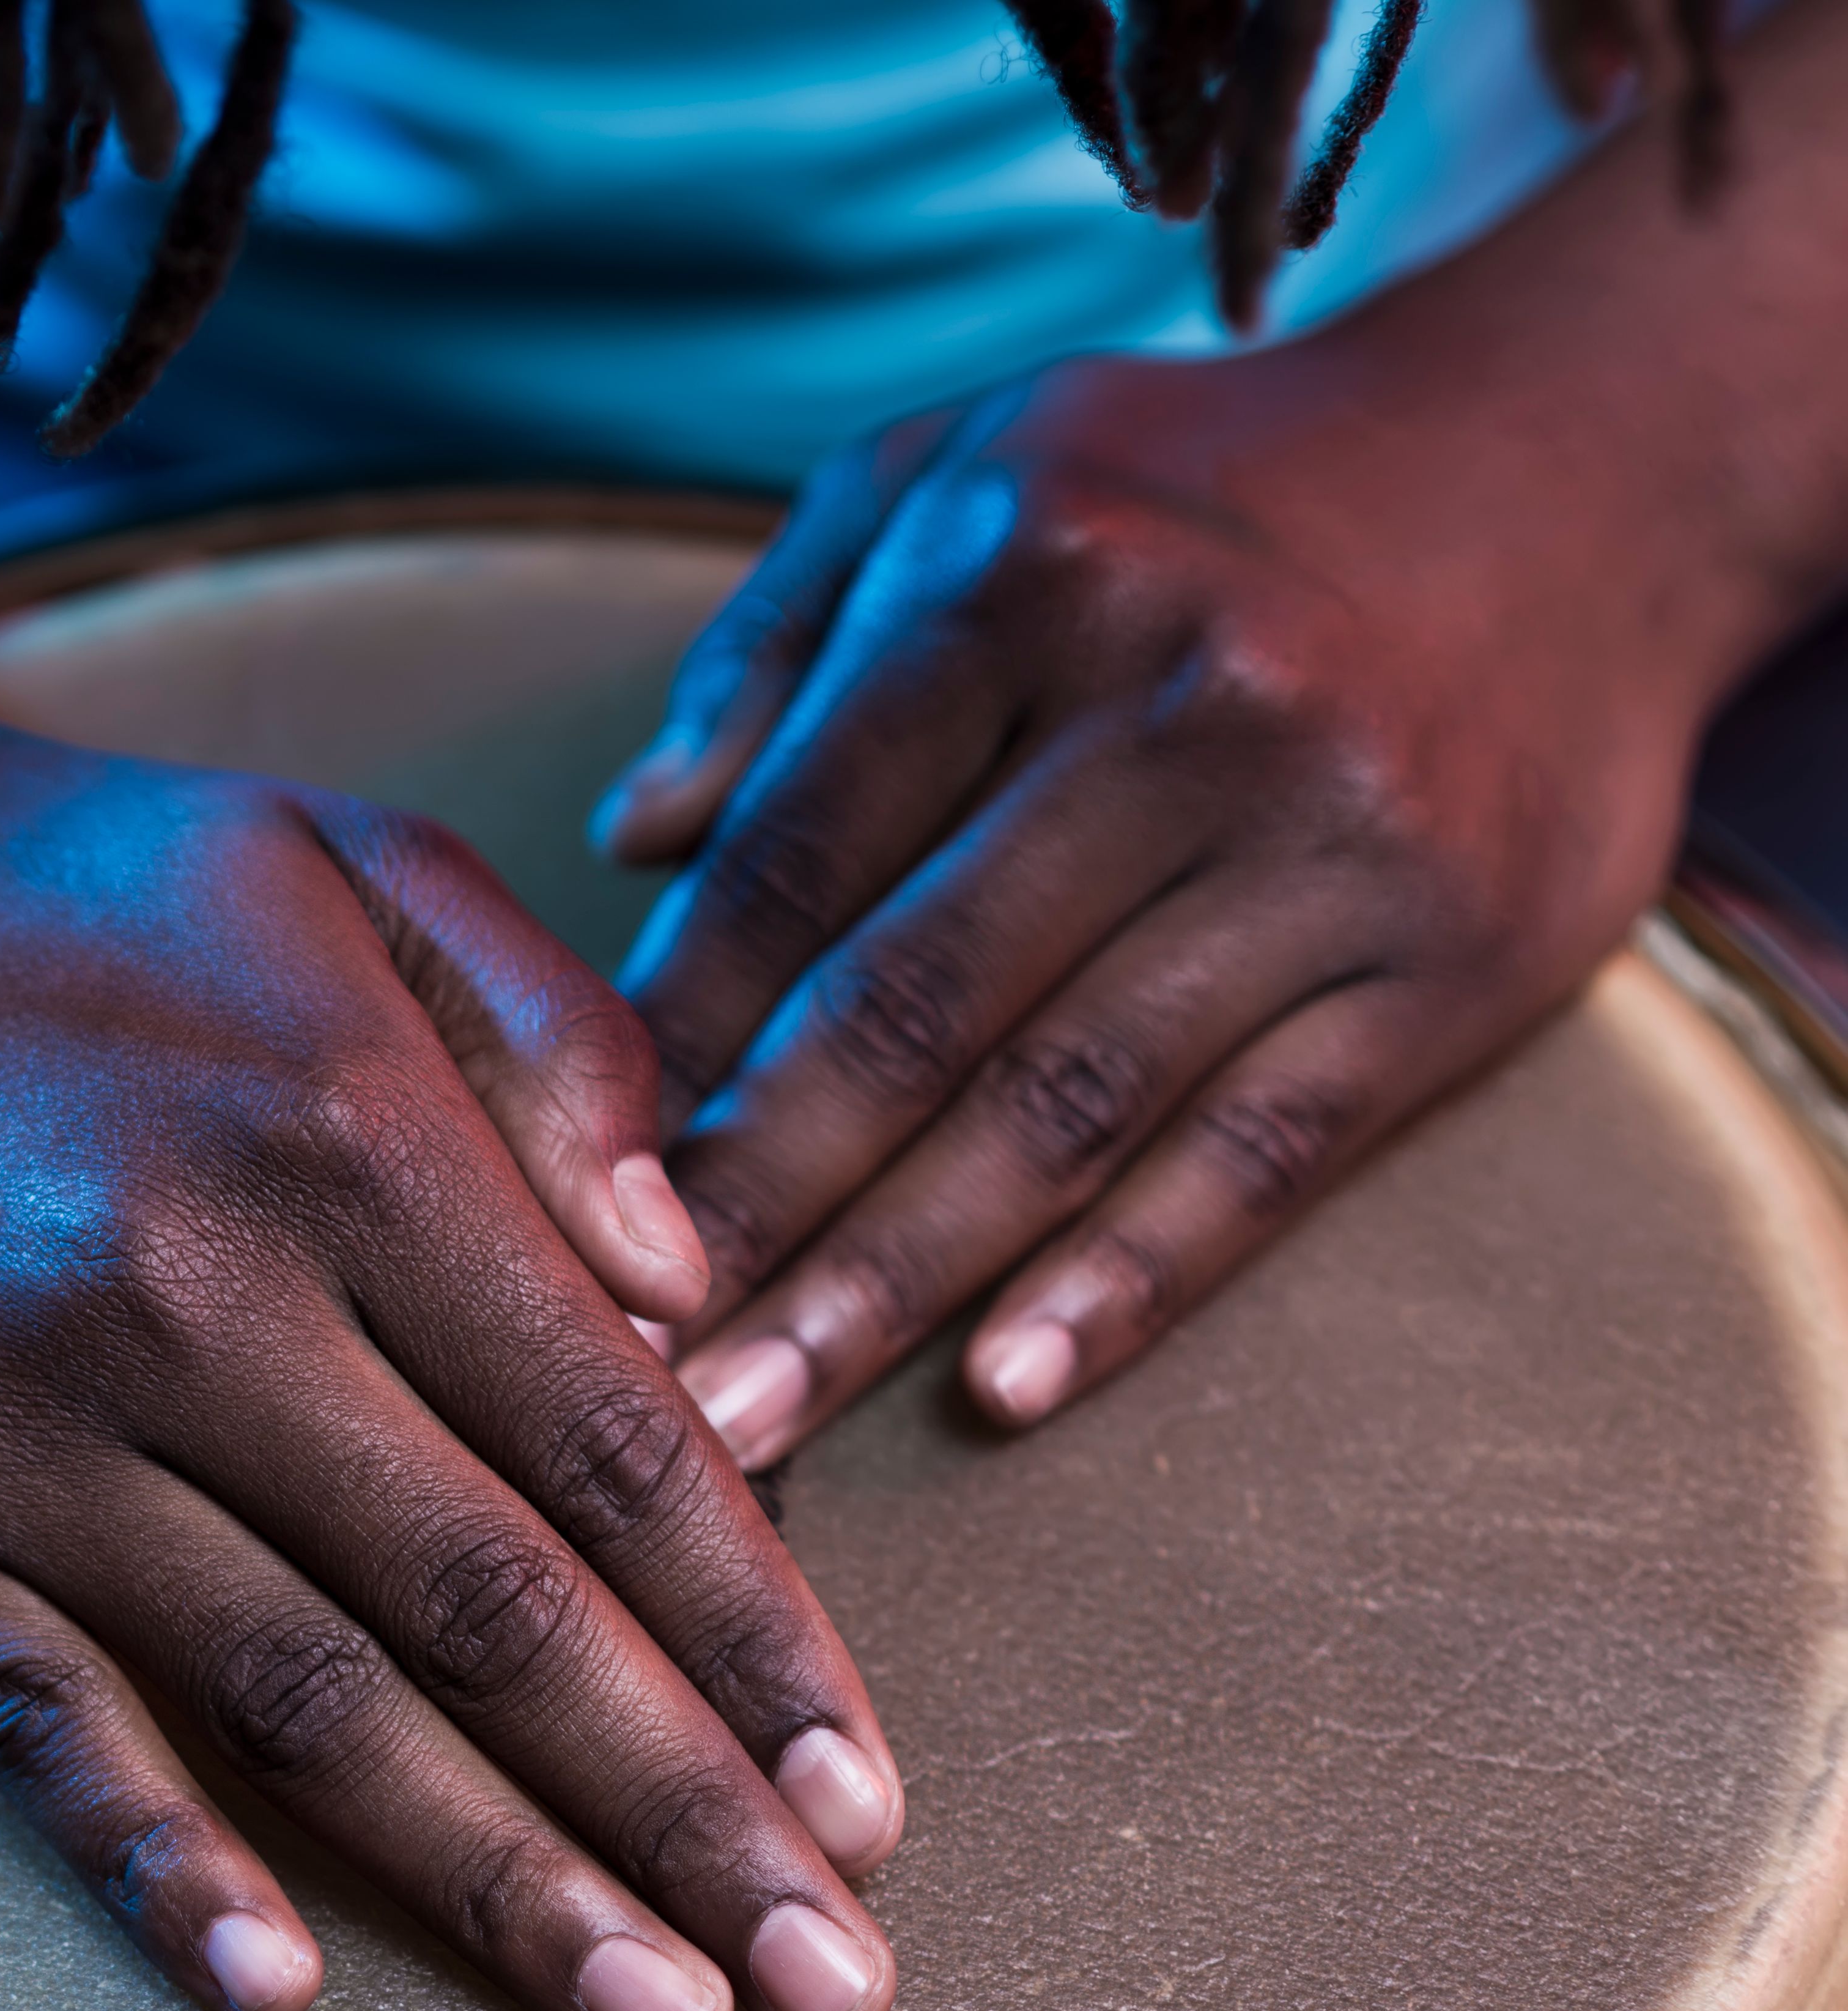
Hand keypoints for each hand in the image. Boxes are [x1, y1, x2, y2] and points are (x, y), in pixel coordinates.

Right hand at [0, 677, 902, 2010]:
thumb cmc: (38, 881)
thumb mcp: (335, 859)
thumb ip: (556, 1037)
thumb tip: (708, 1289)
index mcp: (340, 1126)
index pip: (614, 1442)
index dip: (760, 1642)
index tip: (866, 1806)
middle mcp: (186, 1290)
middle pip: (492, 1609)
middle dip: (685, 1818)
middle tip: (830, 1997)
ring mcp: (2, 1420)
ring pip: (301, 1700)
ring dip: (497, 1888)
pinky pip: (30, 1724)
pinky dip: (154, 1867)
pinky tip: (278, 1997)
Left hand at [590, 342, 1728, 1467]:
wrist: (1575, 456)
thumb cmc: (1197, 486)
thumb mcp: (956, 472)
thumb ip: (773, 647)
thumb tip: (629, 835)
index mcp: (1020, 579)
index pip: (794, 856)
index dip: (666, 1039)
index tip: (560, 1186)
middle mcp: (1179, 709)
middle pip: (911, 1008)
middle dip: (748, 1207)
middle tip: (620, 1368)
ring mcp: (1328, 846)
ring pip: (1064, 1108)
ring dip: (888, 1287)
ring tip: (754, 1428)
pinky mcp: (1453, 960)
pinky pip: (1260, 1152)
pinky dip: (1128, 1282)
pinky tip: (1002, 1390)